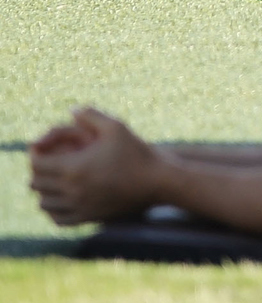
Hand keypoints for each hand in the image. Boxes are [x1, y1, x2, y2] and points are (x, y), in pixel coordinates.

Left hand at [29, 108, 162, 225]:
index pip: (36, 163)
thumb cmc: (137, 152)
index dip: (36, 153)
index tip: (44, 147)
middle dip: (39, 171)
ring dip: (45, 192)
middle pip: (36, 183)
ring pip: (43, 203)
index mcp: (73, 167)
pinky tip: (64, 201)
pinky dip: (54, 211)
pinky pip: (58, 219)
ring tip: (56, 181)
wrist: (157, 182)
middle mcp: (71, 190)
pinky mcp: (88, 217)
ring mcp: (78, 206)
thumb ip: (91, 115)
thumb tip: (72, 110)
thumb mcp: (116, 126)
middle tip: (50, 161)